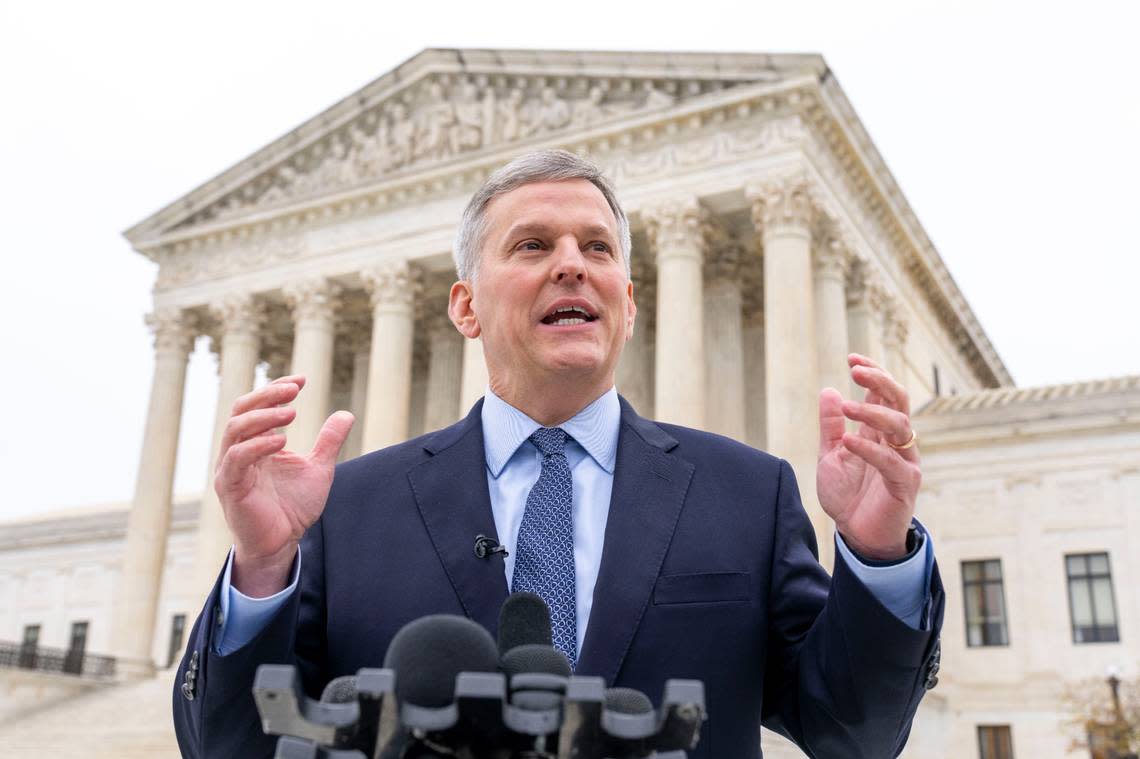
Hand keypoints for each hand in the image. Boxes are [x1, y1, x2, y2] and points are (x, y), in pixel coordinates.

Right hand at [214, 375, 353, 595]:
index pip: (258, 405)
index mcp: (256, 443)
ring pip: (235, 429)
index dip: (276, 388)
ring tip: (292, 414)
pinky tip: (280, 440)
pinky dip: (256, 445)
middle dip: (267, 395)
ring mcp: (230, 468)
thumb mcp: (318, 469)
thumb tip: (346, 414)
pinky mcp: (229, 487)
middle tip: (294, 389)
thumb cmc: (293, 507)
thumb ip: (328, 442)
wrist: (281, 544)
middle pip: (241, 410)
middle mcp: (238, 451)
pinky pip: (236, 459)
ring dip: (263, 416)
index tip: (302, 380)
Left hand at [816, 354, 920, 560]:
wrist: (857, 535)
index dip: (872, 372)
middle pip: (899, 400)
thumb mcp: (831, 455)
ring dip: (873, 411)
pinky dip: (870, 448)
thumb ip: (831, 426)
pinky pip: (892, 461)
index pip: (884, 393)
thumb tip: (829, 390)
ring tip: (847, 406)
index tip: (851, 358)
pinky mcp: (905, 484)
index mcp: (880, 432)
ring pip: (900, 425)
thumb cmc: (848, 496)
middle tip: (856, 369)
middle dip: (880, 380)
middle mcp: (897, 442)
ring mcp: (904, 461)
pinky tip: (849, 440)